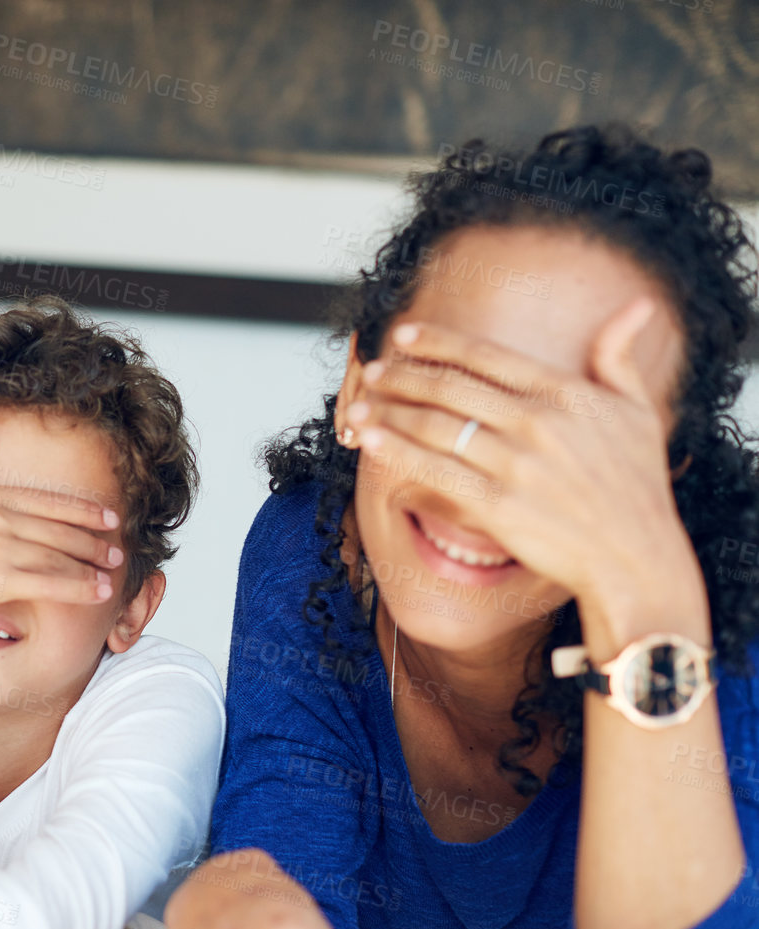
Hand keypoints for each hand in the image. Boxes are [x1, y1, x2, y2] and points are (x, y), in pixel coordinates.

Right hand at [0, 435, 121, 631]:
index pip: (45, 500)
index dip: (82, 509)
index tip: (106, 517)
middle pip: (58, 528)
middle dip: (94, 540)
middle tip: (117, 548)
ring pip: (59, 555)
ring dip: (92, 564)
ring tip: (112, 571)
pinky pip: (51, 581)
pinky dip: (79, 586)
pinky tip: (98, 590)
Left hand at [345, 300, 706, 648]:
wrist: (635, 555)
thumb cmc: (636, 485)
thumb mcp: (638, 412)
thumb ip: (619, 357)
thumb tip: (635, 306)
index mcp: (565, 393)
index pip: (486, 357)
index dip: (437, 343)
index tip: (403, 336)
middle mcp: (536, 422)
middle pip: (451, 389)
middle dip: (402, 376)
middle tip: (372, 371)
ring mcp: (515, 464)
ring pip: (437, 427)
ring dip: (390, 413)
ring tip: (357, 406)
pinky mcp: (498, 505)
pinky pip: (437, 471)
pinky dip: (399, 453)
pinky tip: (371, 441)